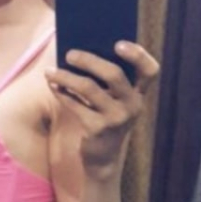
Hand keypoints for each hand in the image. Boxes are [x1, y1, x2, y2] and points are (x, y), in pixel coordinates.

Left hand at [46, 42, 158, 173]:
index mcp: (139, 94)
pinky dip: (61, 94)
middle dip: (89, 60)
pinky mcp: (97, 130)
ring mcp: (116, 119)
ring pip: (89, 88)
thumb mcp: (115, 101)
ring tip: (50, 71)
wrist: (103, 158)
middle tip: (70, 54)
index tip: (119, 43)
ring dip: (66, 77)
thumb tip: (80, 52)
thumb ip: (108, 81)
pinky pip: (75, 105)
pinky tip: (52, 86)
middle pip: (114, 74)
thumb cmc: (106, 120)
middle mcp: (132, 106)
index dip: (138, 55)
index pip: (150, 71)